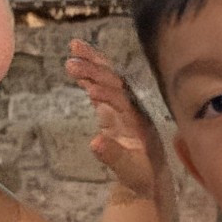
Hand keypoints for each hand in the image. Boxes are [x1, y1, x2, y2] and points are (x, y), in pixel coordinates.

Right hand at [66, 40, 174, 209]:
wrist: (150, 175)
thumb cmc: (141, 175)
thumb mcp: (129, 171)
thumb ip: (114, 156)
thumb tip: (94, 142)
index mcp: (139, 121)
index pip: (123, 102)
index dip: (107, 96)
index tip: (90, 91)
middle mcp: (133, 108)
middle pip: (115, 83)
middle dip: (96, 70)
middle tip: (72, 60)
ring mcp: (123, 106)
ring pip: (109, 79)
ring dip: (93, 63)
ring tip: (73, 46)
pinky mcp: (113, 108)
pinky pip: (102, 86)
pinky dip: (89, 75)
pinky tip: (76, 65)